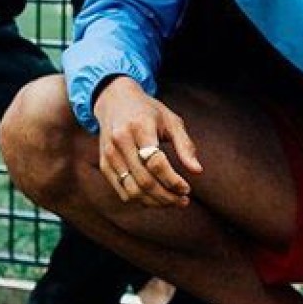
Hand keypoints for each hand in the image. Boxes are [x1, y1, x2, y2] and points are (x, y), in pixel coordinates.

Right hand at [93, 76, 201, 206]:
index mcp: (140, 127)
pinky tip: (155, 198)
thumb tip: (197, 171)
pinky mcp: (104, 164)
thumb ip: (185, 145)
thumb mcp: (171, 120)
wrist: (115, 101)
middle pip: (145, 180)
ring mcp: (110, 154)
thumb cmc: (149, 111)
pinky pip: (122, 191)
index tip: (187, 189)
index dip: (173, 180)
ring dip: (155, 202)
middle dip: (167, 196)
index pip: (156, 162)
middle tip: (183, 201)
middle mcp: (121, 141)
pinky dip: (140, 200)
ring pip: (132, 190)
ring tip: (172, 202)